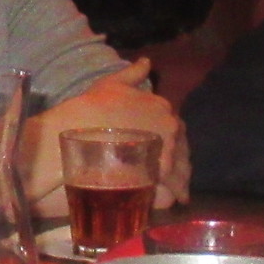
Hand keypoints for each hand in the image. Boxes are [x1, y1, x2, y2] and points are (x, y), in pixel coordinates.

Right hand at [31, 58, 189, 207]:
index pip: (177, 128)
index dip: (172, 141)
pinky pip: (169, 188)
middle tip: (174, 176)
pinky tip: (169, 202)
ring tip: (177, 194)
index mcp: (163, 108)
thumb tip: (147, 62)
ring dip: (179, 183)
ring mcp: (165, 152)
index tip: (166, 151)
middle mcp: (170, 129)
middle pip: (182, 151)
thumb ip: (133, 73)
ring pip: (179, 172)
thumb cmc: (94, 105)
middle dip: (180, 164)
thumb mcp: (113, 83)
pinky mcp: (156, 174)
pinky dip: (170, 196)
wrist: (81, 129)